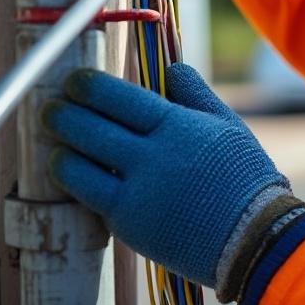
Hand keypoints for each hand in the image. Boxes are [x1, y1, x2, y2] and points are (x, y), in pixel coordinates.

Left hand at [42, 64, 288, 289]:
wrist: (252, 235)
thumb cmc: (244, 177)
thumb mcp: (228, 126)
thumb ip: (196, 95)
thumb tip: (172, 69)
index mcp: (178, 127)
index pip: (120, 98)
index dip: (91, 87)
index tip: (74, 81)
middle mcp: (152, 157)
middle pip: (92, 129)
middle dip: (64, 115)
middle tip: (52, 107)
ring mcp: (137, 193)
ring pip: (79, 167)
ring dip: (60, 152)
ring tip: (54, 143)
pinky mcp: (128, 224)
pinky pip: (90, 199)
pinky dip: (76, 183)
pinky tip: (72, 174)